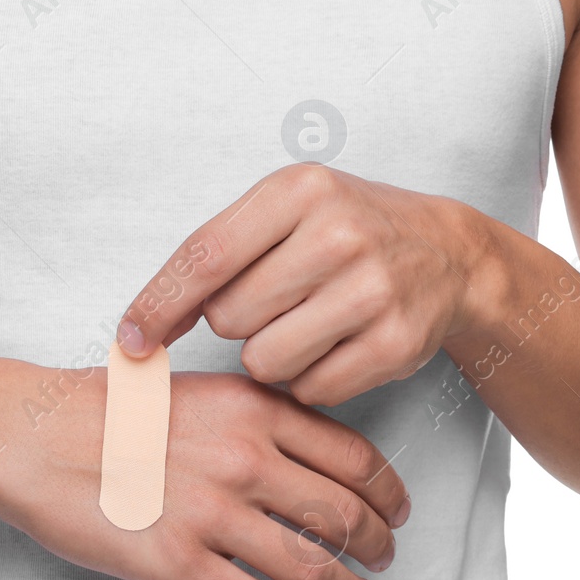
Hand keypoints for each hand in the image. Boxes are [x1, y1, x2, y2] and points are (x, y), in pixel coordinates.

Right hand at [0, 365, 408, 579]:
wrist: (32, 434)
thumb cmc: (105, 409)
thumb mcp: (196, 388)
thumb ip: (255, 415)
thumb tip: (307, 451)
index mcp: (254, 410)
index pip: (353, 456)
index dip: (389, 492)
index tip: (397, 511)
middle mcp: (244, 459)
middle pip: (344, 515)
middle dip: (378, 545)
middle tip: (384, 560)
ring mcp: (212, 514)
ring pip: (311, 567)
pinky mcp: (177, 564)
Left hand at [115, 164, 492, 406]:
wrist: (450, 254)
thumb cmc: (348, 230)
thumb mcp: (288, 209)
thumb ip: (217, 254)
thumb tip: (140, 327)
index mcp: (299, 190)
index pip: (205, 256)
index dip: (158, 304)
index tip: (130, 340)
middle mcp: (338, 234)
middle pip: (229, 318)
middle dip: (238, 321)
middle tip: (277, 300)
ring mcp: (372, 290)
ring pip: (264, 361)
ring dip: (272, 355)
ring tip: (307, 323)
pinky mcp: (395, 344)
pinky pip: (310, 389)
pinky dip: (311, 379)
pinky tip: (337, 345)